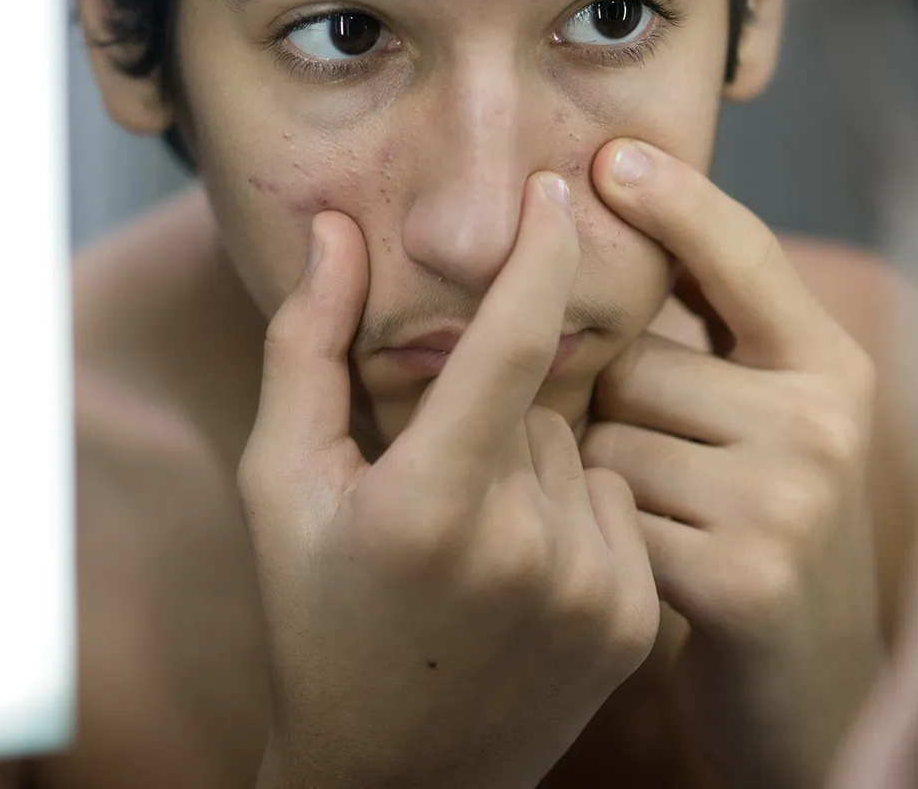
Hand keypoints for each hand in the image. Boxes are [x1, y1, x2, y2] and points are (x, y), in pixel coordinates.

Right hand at [237, 173, 660, 788]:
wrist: (396, 775)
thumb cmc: (316, 616)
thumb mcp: (282, 484)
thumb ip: (307, 348)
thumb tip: (337, 231)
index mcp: (426, 505)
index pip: (508, 344)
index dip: (537, 253)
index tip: (554, 187)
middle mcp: (522, 549)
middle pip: (537, 399)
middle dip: (496, 410)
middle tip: (436, 490)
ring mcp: (591, 591)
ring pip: (582, 449)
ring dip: (538, 464)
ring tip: (477, 545)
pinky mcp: (635, 622)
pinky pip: (618, 505)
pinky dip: (579, 515)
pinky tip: (523, 576)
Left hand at [583, 139, 883, 788]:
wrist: (811, 698)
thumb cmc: (765, 537)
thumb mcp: (778, 425)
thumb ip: (720, 340)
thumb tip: (623, 216)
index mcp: (832, 367)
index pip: (743, 256)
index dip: (674, 203)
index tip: (608, 155)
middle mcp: (823, 419)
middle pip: (638, 362)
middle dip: (612, 407)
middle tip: (660, 471)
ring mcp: (789, 498)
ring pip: (611, 437)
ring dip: (602, 479)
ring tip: (662, 525)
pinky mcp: (742, 575)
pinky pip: (609, 512)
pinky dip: (605, 539)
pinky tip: (655, 572)